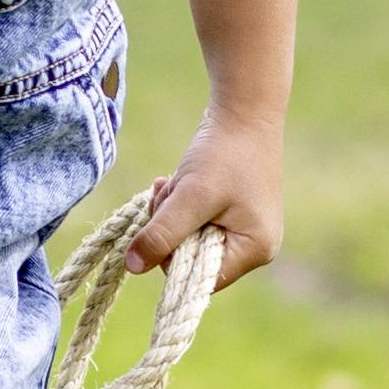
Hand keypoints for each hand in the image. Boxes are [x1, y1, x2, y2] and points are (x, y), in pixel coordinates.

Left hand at [121, 123, 279, 288]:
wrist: (245, 109)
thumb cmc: (225, 153)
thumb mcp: (190, 196)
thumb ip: (162, 234)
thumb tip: (133, 267)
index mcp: (254, 250)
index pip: (200, 279)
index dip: (172, 257)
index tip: (162, 223)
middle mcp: (255, 245)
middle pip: (193, 258)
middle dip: (171, 228)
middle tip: (167, 193)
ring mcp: (245, 228)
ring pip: (189, 238)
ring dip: (171, 212)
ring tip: (174, 182)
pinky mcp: (233, 212)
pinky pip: (195, 221)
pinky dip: (180, 204)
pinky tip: (178, 181)